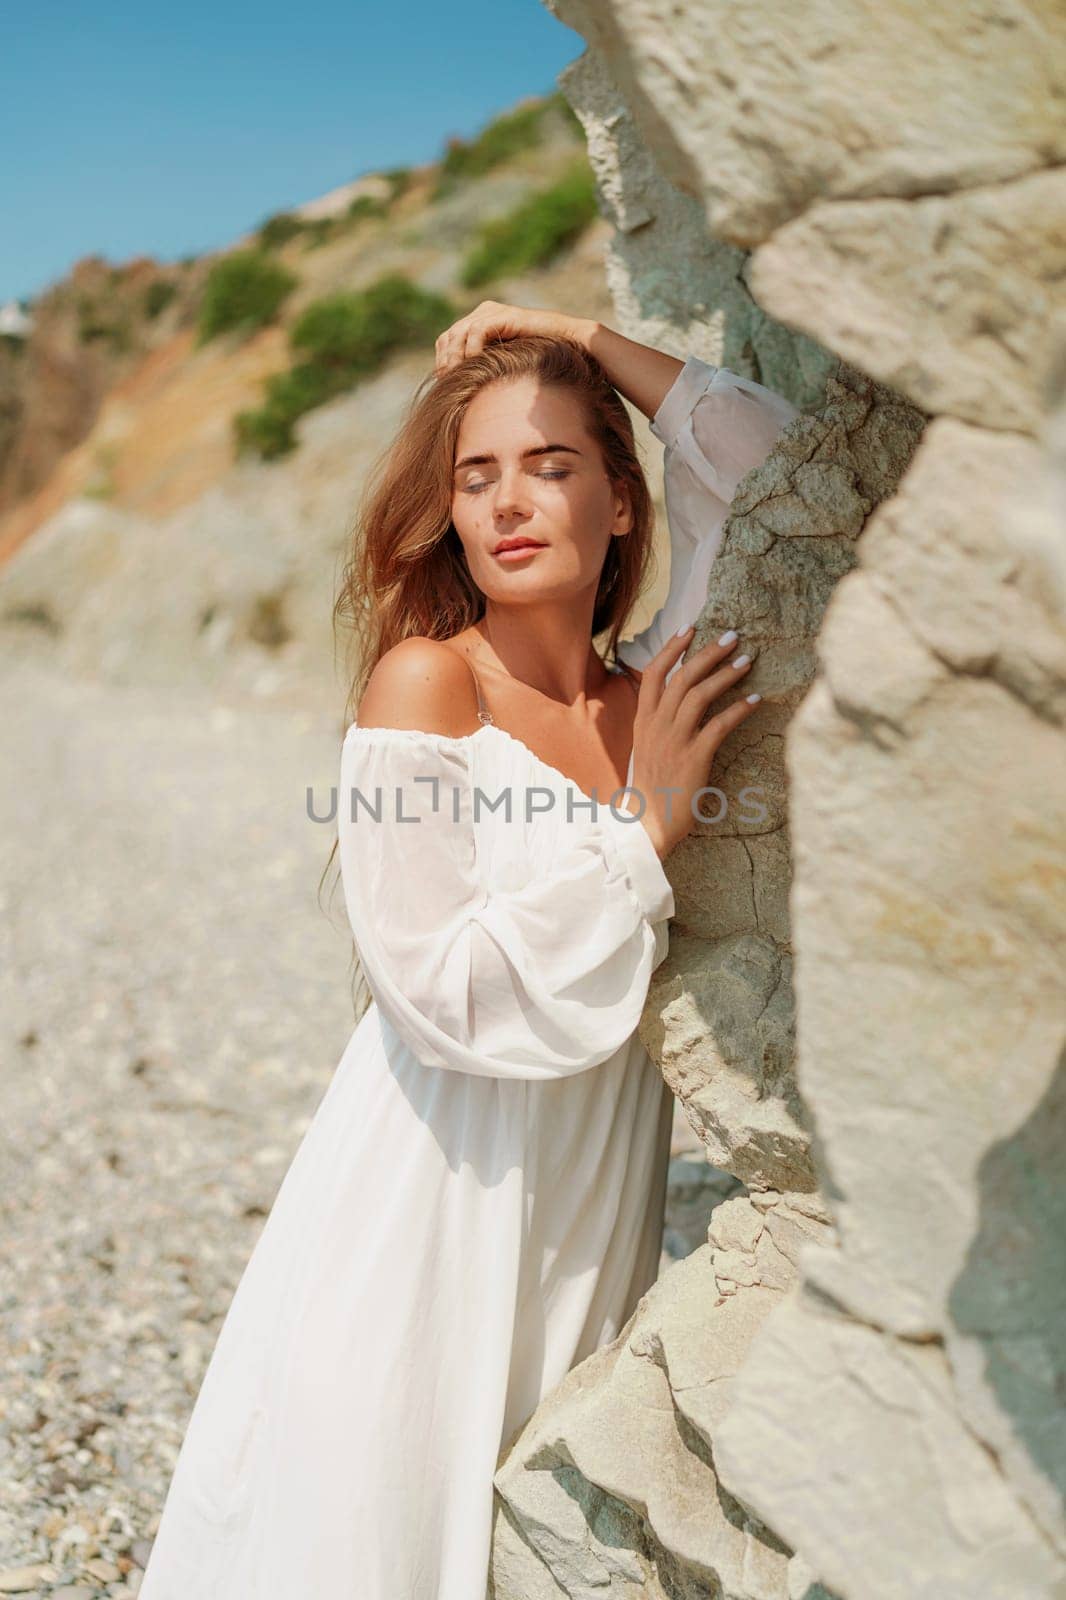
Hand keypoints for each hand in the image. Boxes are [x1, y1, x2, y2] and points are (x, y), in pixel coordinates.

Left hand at [434, 301, 595, 374]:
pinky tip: (477, 367)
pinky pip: (477, 331)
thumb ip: (484, 371)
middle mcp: (483, 313)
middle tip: (449, 384)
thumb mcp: (503, 367)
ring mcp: (493, 311)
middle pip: (448, 337)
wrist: (569, 345)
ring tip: (459, 378)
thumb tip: (461, 393)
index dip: (441, 362)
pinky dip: (472, 350)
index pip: (446, 340)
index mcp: (479, 323)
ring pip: (458, 333)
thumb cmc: (539, 362)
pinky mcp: (504, 315)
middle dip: (445, 362)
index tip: (445, 385)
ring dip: (455, 358)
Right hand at [621, 626, 760, 858]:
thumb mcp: (646, 748)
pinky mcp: (693, 759)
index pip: (653, 674)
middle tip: (732, 636)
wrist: (647, 823)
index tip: (690, 628)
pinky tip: (754, 701)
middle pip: (681, 677)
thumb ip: (658, 723)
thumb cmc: (652, 787)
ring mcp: (674, 741)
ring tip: (747, 661)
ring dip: (725, 675)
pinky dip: (737, 710)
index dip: (671, 648)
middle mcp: (656, 726)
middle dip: (707, 653)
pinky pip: (718, 726)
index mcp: (643, 721)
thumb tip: (676, 701)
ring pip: (699, 695)